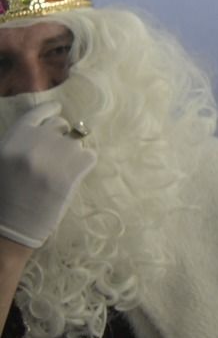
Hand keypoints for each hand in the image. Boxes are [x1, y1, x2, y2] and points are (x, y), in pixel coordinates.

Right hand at [0, 102, 96, 248]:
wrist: (10, 229)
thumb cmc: (3, 199)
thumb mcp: (3, 162)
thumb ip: (21, 144)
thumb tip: (45, 130)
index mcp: (13, 139)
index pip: (36, 113)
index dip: (49, 110)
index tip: (57, 109)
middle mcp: (35, 141)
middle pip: (59, 125)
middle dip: (59, 137)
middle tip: (55, 156)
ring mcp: (57, 154)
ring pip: (76, 142)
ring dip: (71, 154)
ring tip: (58, 173)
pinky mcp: (75, 168)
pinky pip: (89, 156)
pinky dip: (83, 165)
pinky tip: (71, 177)